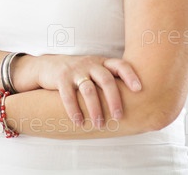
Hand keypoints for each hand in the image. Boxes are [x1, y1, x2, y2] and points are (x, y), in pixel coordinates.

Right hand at [21, 54, 141, 128]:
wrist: (48, 66)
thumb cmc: (78, 73)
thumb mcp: (94, 70)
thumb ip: (109, 79)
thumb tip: (135, 101)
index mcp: (101, 62)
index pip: (120, 65)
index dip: (130, 75)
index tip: (139, 89)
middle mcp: (90, 64)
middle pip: (106, 80)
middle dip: (114, 100)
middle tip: (118, 117)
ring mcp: (75, 70)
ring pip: (89, 90)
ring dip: (95, 109)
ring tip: (99, 124)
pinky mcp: (61, 78)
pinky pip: (69, 96)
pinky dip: (74, 111)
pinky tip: (79, 122)